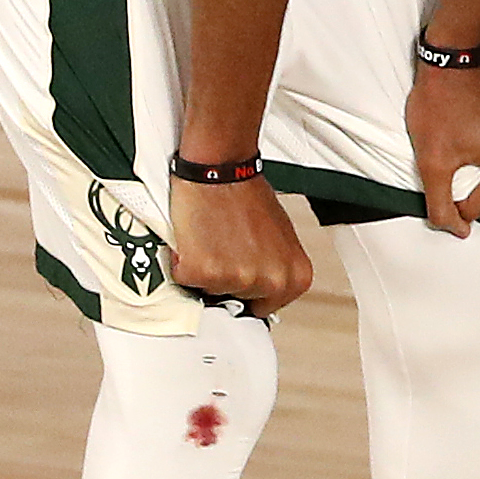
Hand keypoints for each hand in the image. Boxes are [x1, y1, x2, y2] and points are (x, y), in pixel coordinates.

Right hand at [170, 175, 311, 309]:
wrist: (219, 171)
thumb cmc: (246, 195)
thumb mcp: (279, 239)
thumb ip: (274, 268)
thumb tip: (262, 286)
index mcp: (296, 278)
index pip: (265, 307)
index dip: (247, 289)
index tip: (239, 274)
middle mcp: (271, 282)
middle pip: (237, 301)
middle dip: (227, 279)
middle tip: (225, 246)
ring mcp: (237, 279)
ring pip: (210, 291)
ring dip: (205, 269)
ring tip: (212, 238)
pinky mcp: (204, 272)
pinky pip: (184, 278)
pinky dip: (183, 261)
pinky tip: (195, 238)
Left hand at [411, 61, 479, 234]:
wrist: (455, 58)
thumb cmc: (442, 106)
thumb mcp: (433, 160)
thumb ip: (441, 204)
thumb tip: (457, 232)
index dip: (453, 194)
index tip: (440, 167)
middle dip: (471, 179)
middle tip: (453, 148)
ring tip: (465, 139)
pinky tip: (477, 134)